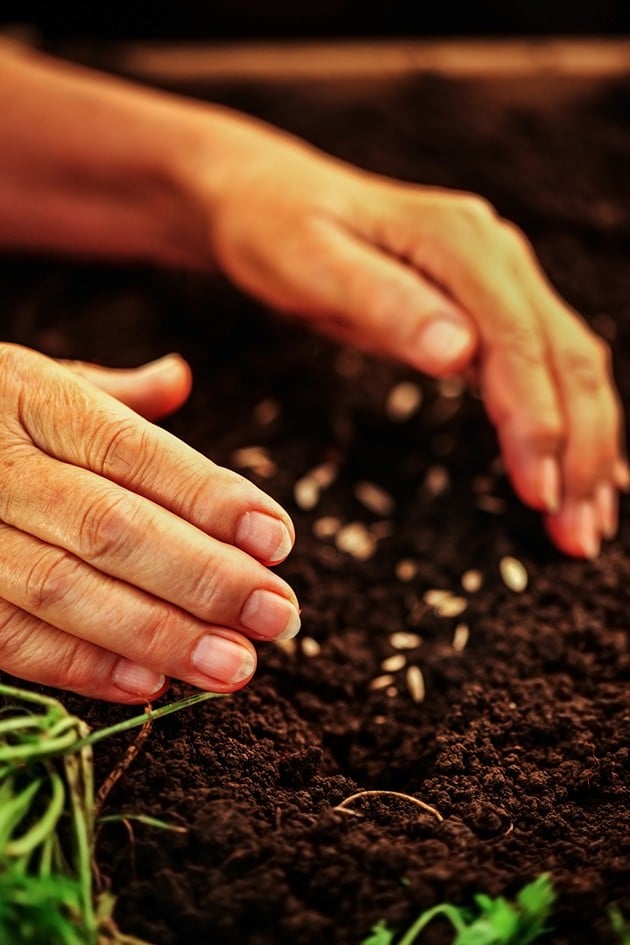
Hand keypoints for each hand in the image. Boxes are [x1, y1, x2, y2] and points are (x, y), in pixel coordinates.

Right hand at [0, 345, 298, 702]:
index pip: (133, 450)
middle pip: (110, 524)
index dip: (210, 497)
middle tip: (279, 616)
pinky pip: (6, 636)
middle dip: (203, 576)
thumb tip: (179, 377)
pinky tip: (149, 684)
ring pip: (62, 588)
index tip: (279, 539)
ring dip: (158, 634)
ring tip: (234, 665)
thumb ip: (107, 394)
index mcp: (29, 396)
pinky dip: (78, 665)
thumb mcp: (29, 379)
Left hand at [191, 116, 626, 557]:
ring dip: (587, 446)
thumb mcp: (310, 264)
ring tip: (585, 523)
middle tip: (577, 534)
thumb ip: (384, 304)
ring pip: (569, 366)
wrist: (268, 196)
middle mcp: (494, 254)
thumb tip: (460, 353)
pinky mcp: (486, 304)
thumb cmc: (275, 229)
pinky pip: (544, 366)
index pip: (518, 342)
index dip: (537, 421)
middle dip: (581, 451)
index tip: (538, 493)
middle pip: (566, 358)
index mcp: (458, 241)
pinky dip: (567, 422)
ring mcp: (497, 277)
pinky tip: (576, 470)